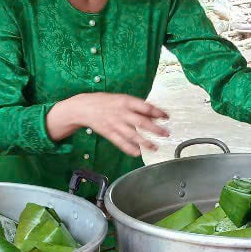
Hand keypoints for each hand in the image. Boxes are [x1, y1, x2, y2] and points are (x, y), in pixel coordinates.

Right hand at [48, 94, 169, 156]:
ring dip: (145, 142)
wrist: (84, 107)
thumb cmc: (106, 102)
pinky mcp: (108, 133)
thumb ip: (137, 107)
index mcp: (125, 101)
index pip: (145, 107)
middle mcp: (121, 113)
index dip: (157, 112)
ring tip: (155, 147)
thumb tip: (153, 113)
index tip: (167, 117)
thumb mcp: (122, 99)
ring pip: (132, 135)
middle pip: (141, 122)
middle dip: (155, 129)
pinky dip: (129, 148)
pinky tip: (138, 153)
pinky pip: (120, 142)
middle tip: (166, 134)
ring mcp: (114, 124)